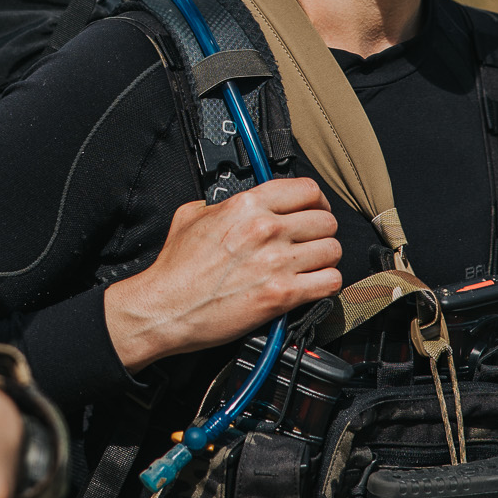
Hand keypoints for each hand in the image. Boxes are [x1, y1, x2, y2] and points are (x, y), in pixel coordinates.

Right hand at [103, 177, 341, 371]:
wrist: (165, 307)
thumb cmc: (175, 269)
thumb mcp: (191, 216)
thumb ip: (221, 204)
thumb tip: (237, 203)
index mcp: (246, 205)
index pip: (307, 189)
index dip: (316, 201)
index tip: (313, 211)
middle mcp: (266, 229)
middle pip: (325, 221)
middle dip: (321, 232)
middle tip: (310, 242)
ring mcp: (276, 262)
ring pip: (332, 250)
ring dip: (325, 259)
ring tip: (311, 265)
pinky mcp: (282, 295)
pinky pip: (330, 282)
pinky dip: (327, 284)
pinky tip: (312, 285)